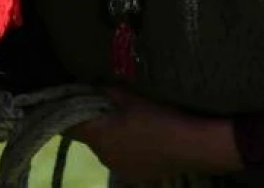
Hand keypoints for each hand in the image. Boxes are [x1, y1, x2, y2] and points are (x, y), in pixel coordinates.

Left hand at [66, 88, 242, 182]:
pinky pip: (121, 158)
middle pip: (89, 137)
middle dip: (95, 122)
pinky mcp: (135, 176)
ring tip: (128, 123)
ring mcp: (119, 169)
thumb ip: (108, 91)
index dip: (70, 110)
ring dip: (111, 136)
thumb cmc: (160, 116)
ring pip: (105, 148)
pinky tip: (142, 139)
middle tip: (107, 106)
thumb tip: (95, 86)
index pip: (70, 125)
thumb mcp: (132, 97)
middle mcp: (102, 157)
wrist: (194, 145)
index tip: (73, 99)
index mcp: (98, 136)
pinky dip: (125, 148)